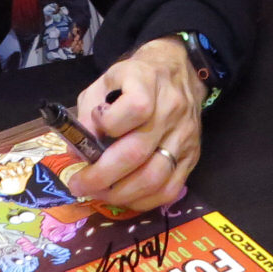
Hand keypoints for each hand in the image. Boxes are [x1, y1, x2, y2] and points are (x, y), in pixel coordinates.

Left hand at [71, 38, 204, 211]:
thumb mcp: (104, 82)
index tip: (92, 128)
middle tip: (79, 185)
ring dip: (121, 194)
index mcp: (147, 81)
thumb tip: (80, 153)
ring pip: (154, 178)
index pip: (135, 108)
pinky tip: (125, 197)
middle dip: (102, 177)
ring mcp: (185, 135)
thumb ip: (88, 113)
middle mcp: (171, 109)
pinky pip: (170, 190)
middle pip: (137, 152)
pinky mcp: (193, 156)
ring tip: (100, 194)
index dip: (107, 124)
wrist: (178, 70)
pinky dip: (144, 201)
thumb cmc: (133, 79)